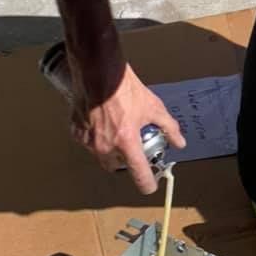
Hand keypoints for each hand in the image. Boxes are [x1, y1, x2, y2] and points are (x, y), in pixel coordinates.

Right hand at [71, 63, 185, 193]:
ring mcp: (88, 139)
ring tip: (117, 129)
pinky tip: (102, 122)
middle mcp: (105, 145)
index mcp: (126, 142)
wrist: (98, 70)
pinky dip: (96, 136)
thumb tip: (179, 142)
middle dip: (124, 162)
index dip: (147, 183)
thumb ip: (169, 128)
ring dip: (110, 148)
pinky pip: (87, 142)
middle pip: (116, 167)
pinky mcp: (75, 130)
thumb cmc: (125, 87)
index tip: (150, 186)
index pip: (139, 174)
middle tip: (132, 148)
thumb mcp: (153, 107)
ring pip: (100, 155)